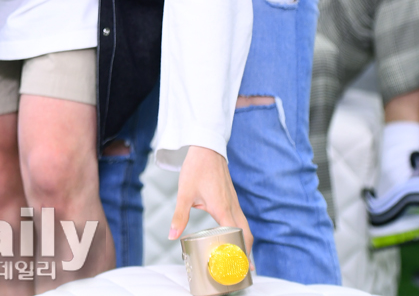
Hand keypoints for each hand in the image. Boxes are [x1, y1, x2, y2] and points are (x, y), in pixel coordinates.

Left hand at [169, 146, 253, 266]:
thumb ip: (180, 216)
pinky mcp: (232, 197)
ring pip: (245, 225)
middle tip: (243, 269)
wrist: (206, 148)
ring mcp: (234, 201)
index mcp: (222, 209)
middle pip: (246, 234)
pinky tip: (232, 235)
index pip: (237, 236)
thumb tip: (172, 236)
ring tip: (239, 257)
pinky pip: (240, 218)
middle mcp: (232, 206)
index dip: (238, 253)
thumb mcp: (185, 193)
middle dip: (246, 252)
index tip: (238, 268)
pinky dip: (241, 230)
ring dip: (244, 241)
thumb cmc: (196, 168)